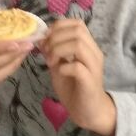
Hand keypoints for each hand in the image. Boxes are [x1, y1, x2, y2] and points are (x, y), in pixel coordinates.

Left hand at [40, 19, 115, 135]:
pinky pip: (77, 66)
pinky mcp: (90, 81)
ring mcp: (94, 66)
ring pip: (78, 44)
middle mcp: (94, 53)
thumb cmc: (75, 89)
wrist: (89, 112)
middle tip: (46, 51)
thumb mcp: (60, 67)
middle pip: (78, 30)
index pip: (78, 24)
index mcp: (88, 47)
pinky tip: (58, 72)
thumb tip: (41, 41)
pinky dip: (63, 66)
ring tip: (50, 62)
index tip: (46, 38)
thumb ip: (53, 53)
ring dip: (58, 50)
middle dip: (56, 37)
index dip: (59, 26)